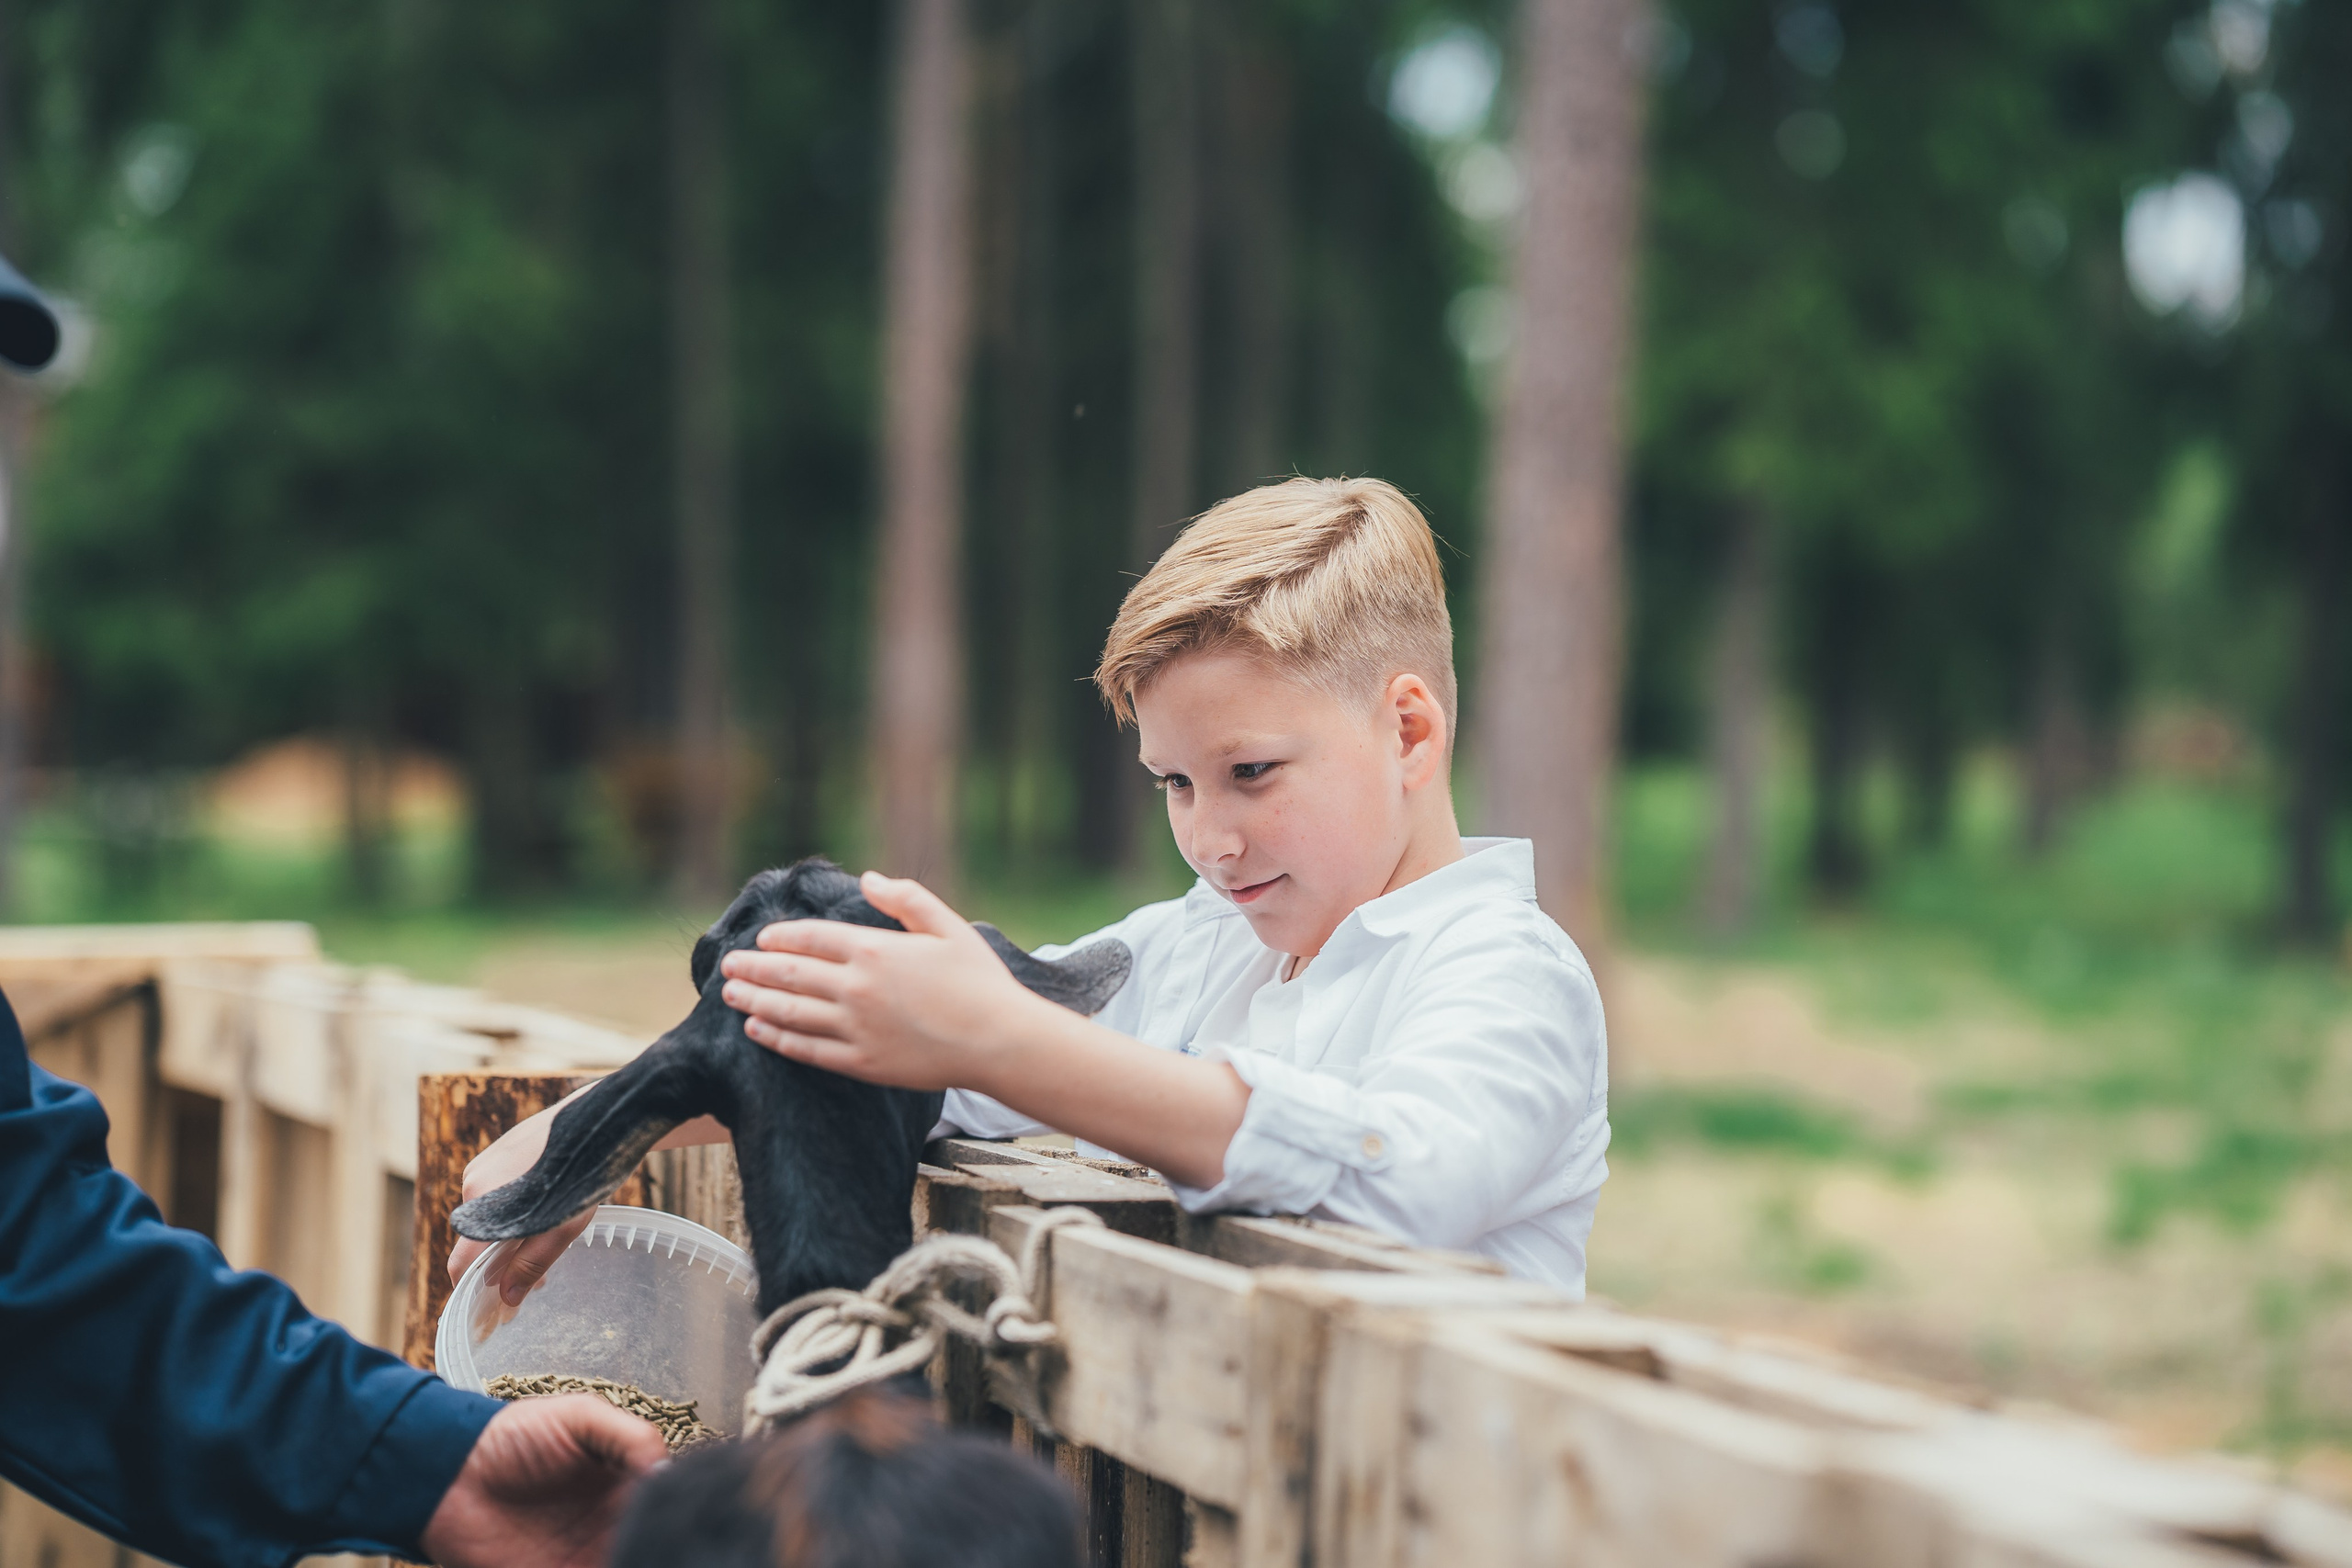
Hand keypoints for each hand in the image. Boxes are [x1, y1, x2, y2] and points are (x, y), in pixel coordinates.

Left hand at [419, 1393, 666, 1567]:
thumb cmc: (512, 1437)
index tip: (703, 1516)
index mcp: (629, 1481)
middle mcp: (617, 1523)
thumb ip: (628, 1436)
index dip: (690, 1509)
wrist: (448, 1479)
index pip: (675, 1499)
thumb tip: (669, 1470)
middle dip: (677, 1545)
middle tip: (683, 1548)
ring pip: (635, 1560)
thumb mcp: (578, 1417)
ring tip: (662, 1557)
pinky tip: (619, 1564)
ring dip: (648, 1558)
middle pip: (661, 1539)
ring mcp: (591, 1556)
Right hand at [449, 1100, 731, 1301]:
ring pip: (487, 1220)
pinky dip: (512, 1215)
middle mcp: (473, 1183)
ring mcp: (482, 1165)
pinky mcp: (494, 1154)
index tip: (492, 1312)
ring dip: (510, 1241)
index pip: (462, 1263)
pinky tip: (543, 1218)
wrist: (602, 1118)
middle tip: (537, 1284)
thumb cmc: (585, 1173)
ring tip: (547, 1249)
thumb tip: (506, 1301)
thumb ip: (533, 1263)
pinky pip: (494, 1197)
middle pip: (476, 1243)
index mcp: (484, 1204)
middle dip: (501, 1267)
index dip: (473, 1292)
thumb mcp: (564, 1226)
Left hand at [718, 871, 1047, 1092]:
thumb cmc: (979, 981)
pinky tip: (759, 1032)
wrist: (999, 1041)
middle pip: (789, 975)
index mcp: (875, 950)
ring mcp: (856, 1028)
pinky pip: (808, 1050)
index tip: (761, 939)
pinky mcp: (863, 1062)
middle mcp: (857, 988)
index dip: (780, 938)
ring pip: (790, 1013)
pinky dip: (778, 1039)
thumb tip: (868, 878)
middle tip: (727, 966)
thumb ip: (906, 899)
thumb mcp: (949, 926)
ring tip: (731, 996)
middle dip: (753, 970)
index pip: (810, 939)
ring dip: (755, 1003)